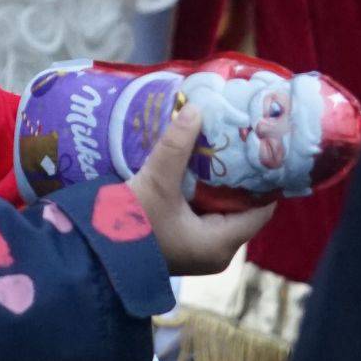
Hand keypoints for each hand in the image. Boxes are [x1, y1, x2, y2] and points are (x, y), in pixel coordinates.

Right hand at [127, 103, 273, 274]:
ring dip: (216, 181)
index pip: (261, 210)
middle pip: (241, 207)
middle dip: (238, 174)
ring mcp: (197, 247)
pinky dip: (200, 190)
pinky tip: (193, 165)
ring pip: (219, 208)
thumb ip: (177, 146)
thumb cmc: (133, 225)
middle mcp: (215, 250)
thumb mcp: (157, 182)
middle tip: (236, 139)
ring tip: (216, 145)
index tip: (260, 147)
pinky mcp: (180, 241)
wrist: (95, 252)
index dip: (265, 179)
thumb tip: (196, 108)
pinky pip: (201, 211)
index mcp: (221, 244)